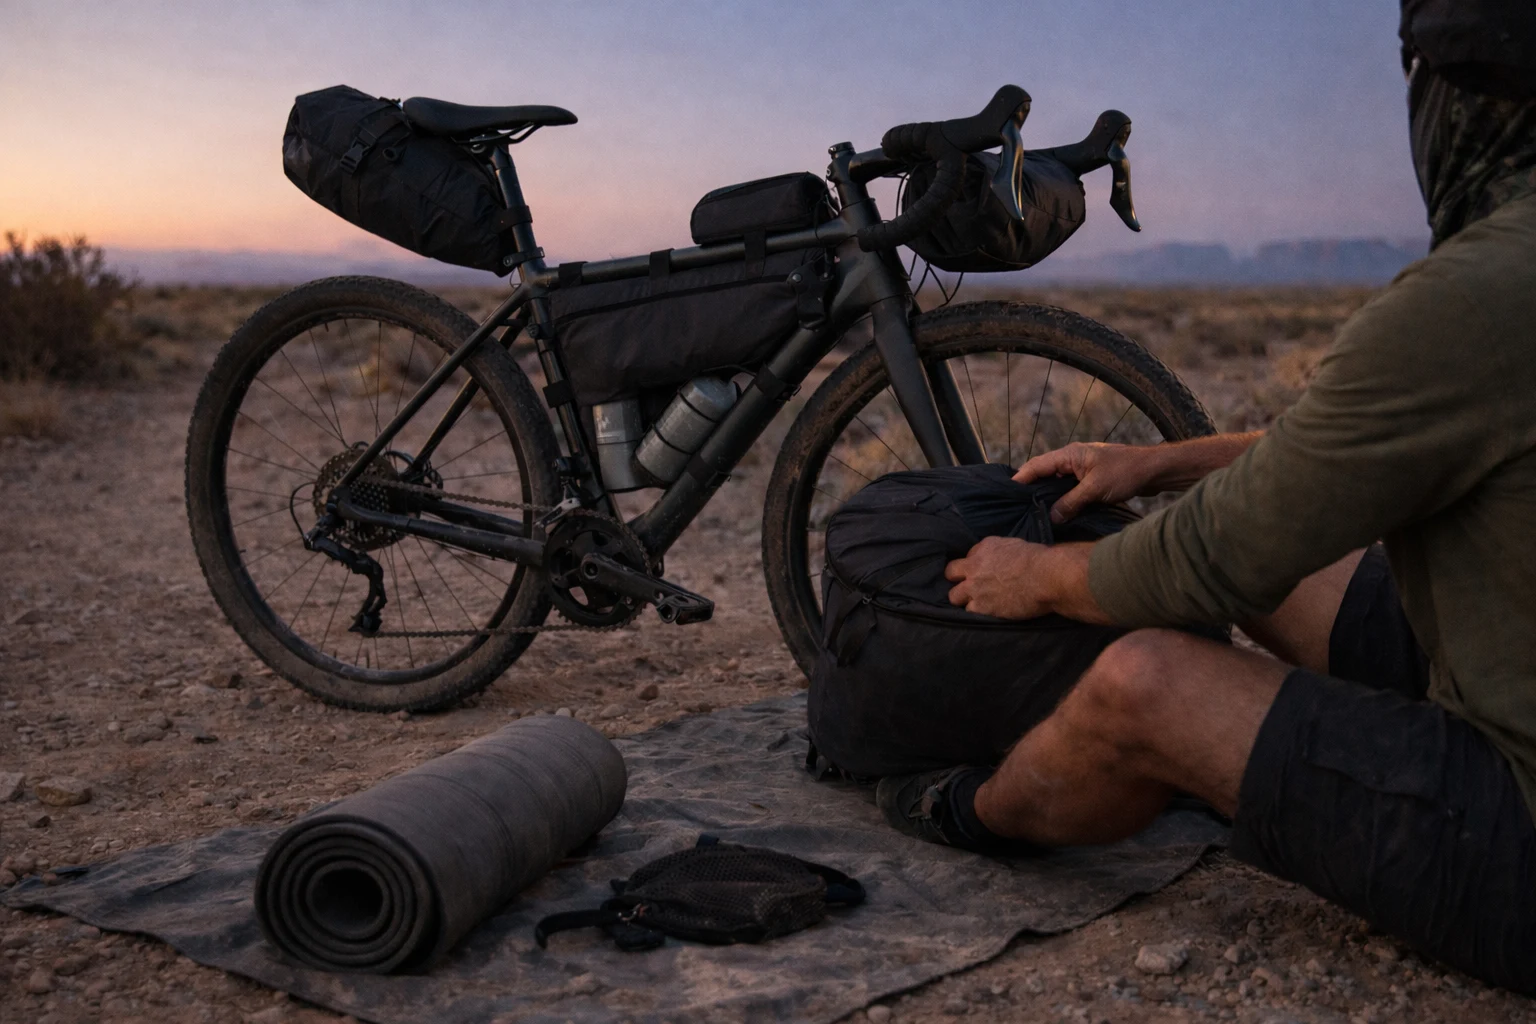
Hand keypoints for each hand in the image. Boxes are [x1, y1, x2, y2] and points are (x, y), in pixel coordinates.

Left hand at [945, 538, 1109, 623]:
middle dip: (958, 579)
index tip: (983, 570)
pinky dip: (977, 612)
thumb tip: (1003, 560)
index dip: (975, 564)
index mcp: (985, 547)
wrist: (1046, 578)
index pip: (969, 555)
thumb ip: (1002, 552)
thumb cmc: (1039, 560)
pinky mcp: (981, 607)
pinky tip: (986, 612)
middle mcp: (974, 566)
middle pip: (950, 573)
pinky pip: (969, 612)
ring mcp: (975, 588)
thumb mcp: (1017, 545)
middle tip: (969, 586)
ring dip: (964, 598)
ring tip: (977, 602)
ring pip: (954, 596)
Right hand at [1013, 442, 1163, 522]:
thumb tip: (1052, 517)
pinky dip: (1061, 497)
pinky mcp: (1091, 478)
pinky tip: (1057, 510)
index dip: (1021, 478)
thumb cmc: (1125, 473)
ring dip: (1047, 494)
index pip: (1037, 465)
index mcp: (1070, 454)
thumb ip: (1071, 503)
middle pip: (1044, 473)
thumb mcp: (1095, 490)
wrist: (1154, 470)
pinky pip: (1069, 487)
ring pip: (1057, 482)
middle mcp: (1073, 459)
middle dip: (1030, 487)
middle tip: (1015, 505)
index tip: (1006, 492)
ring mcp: (1082, 468)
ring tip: (1032, 511)